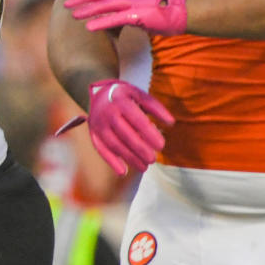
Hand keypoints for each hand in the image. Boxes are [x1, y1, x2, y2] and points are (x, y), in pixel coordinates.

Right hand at [56, 79, 174, 174]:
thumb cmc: (125, 95)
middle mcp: (108, 112)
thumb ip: (155, 107)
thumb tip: (170, 123)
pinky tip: (123, 172)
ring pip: (114, 144)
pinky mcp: (94, 133)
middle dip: (140, 149)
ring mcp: (99, 124)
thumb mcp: (139, 94)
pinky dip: (111, 161)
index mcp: (121, 100)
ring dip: (129, 158)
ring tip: (144, 167)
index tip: (161, 146)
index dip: (149, 134)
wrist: (99, 92)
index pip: (137, 119)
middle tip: (153, 159)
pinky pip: (101, 149)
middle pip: (125, 134)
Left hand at [64, 0, 186, 34]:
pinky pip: (116, 19)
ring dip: (87, 10)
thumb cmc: (160, 5)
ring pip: (105, 4)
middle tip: (65, 3)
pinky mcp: (138, 15)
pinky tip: (89, 28)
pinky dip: (101, 23)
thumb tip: (108, 5)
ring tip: (73, 16)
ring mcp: (133, 2)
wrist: (181, 10)